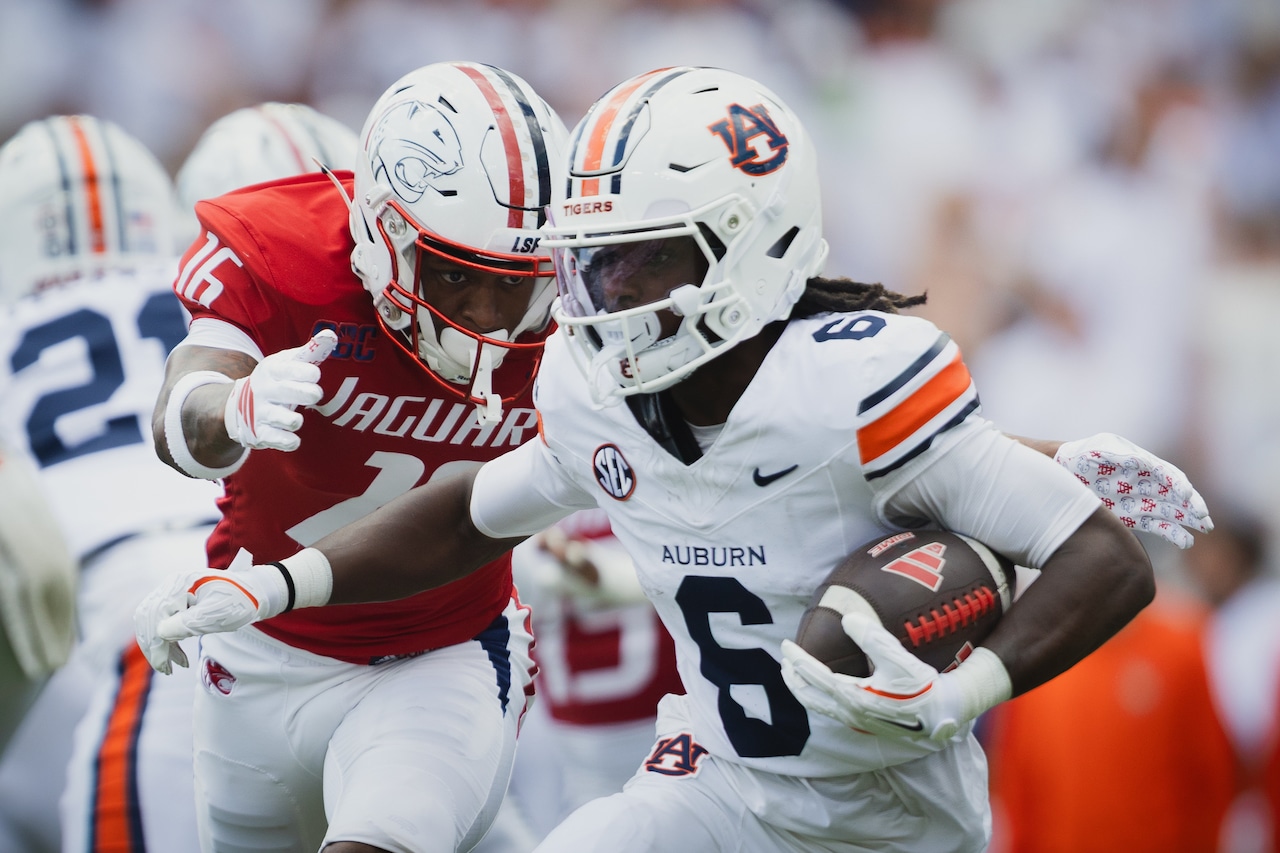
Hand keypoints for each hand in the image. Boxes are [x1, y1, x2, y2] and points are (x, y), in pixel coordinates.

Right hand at [133, 551, 287, 673]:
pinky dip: (168, 640)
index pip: (155, 616)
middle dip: (154, 646)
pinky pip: (164, 621)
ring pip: (154, 621)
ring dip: (160, 645)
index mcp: (180, 584)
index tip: (164, 666)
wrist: (256, 592)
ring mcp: (175, 591)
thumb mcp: (217, 614)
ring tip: (172, 666)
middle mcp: (173, 585)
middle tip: (166, 669)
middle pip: (149, 618)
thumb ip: (189, 622)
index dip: (156, 644)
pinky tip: (178, 656)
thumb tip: (160, 633)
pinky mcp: (179, 600)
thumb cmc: (241, 602)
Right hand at [224, 330, 336, 450]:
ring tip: (297, 418)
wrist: (239, 405)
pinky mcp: (261, 433)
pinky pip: (278, 440)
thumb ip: (311, 351)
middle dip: (309, 393)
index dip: (308, 372)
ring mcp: (262, 413)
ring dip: (295, 419)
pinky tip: (294, 439)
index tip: (315, 374)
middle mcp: (265, 390)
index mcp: (272, 370)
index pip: (291, 368)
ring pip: (285, 418)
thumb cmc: (276, 379)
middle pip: (290, 391)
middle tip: (315, 394)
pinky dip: (289, 441)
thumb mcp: (287, 362)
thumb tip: (331, 334)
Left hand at [781, 614, 1008, 742]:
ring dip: (803, 689)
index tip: (785, 645)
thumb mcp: (899, 659)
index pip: (814, 676)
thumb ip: (873, 638)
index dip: (797, 659)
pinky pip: (831, 711)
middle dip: (792, 678)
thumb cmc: (922, 687)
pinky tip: (824, 690)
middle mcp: (850, 712)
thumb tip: (848, 618)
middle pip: (809, 696)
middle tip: (784, 660)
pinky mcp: (865, 723)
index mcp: (853, 697)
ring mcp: (856, 721)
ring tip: (796, 674)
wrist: (942, 716)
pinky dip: (818, 698)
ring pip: (818, 706)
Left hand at [1054, 432, 1212, 548]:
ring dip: (1187, 520)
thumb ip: (1120, 455)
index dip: (1177, 484)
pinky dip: (1172, 533)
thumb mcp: (1099, 449)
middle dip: (1191, 505)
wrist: (1064, 472)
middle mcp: (1147, 482)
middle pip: (1175, 494)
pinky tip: (1186, 542)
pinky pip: (1157, 526)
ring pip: (1170, 511)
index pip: (1166, 474)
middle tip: (1204, 517)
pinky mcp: (1133, 517)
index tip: (1184, 495)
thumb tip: (1140, 462)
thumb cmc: (1083, 454)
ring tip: (1202, 529)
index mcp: (1143, 464)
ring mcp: (1141, 500)